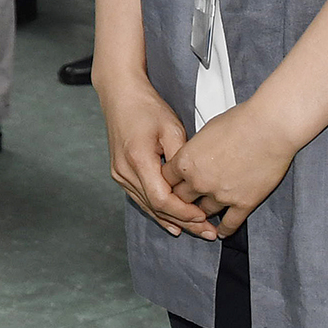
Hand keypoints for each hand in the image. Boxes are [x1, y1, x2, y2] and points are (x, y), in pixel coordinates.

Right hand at [97, 72, 213, 238]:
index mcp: (138, 159)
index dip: (184, 212)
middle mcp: (124, 170)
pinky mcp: (120, 173)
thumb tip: (194, 183)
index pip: (162, 199)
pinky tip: (173, 223)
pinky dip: (158, 211)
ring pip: (148, 206)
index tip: (204, 217)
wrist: (120, 95)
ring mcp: (119, 173)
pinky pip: (141, 198)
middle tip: (208, 232)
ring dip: (173, 220)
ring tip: (197, 230)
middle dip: (184, 222)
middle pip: (156, 207)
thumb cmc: (146, 107)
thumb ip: (181, 158)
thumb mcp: (171, 128)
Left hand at [165, 102, 299, 237]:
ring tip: (201, 216)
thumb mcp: (204, 131)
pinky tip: (221, 230)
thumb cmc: (239, 122)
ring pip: (203, 213)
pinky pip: (229, 224)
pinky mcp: (243, 203)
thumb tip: (193, 157)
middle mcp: (199, 181)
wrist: (268, 128)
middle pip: (180, 199)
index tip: (170, 186)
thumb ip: (194, 150)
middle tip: (184, 203)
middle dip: (181, 200)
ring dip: (202, 213)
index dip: (168, 183)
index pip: (166, 180)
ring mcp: (220, 195)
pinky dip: (224, 229)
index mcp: (186, 161)